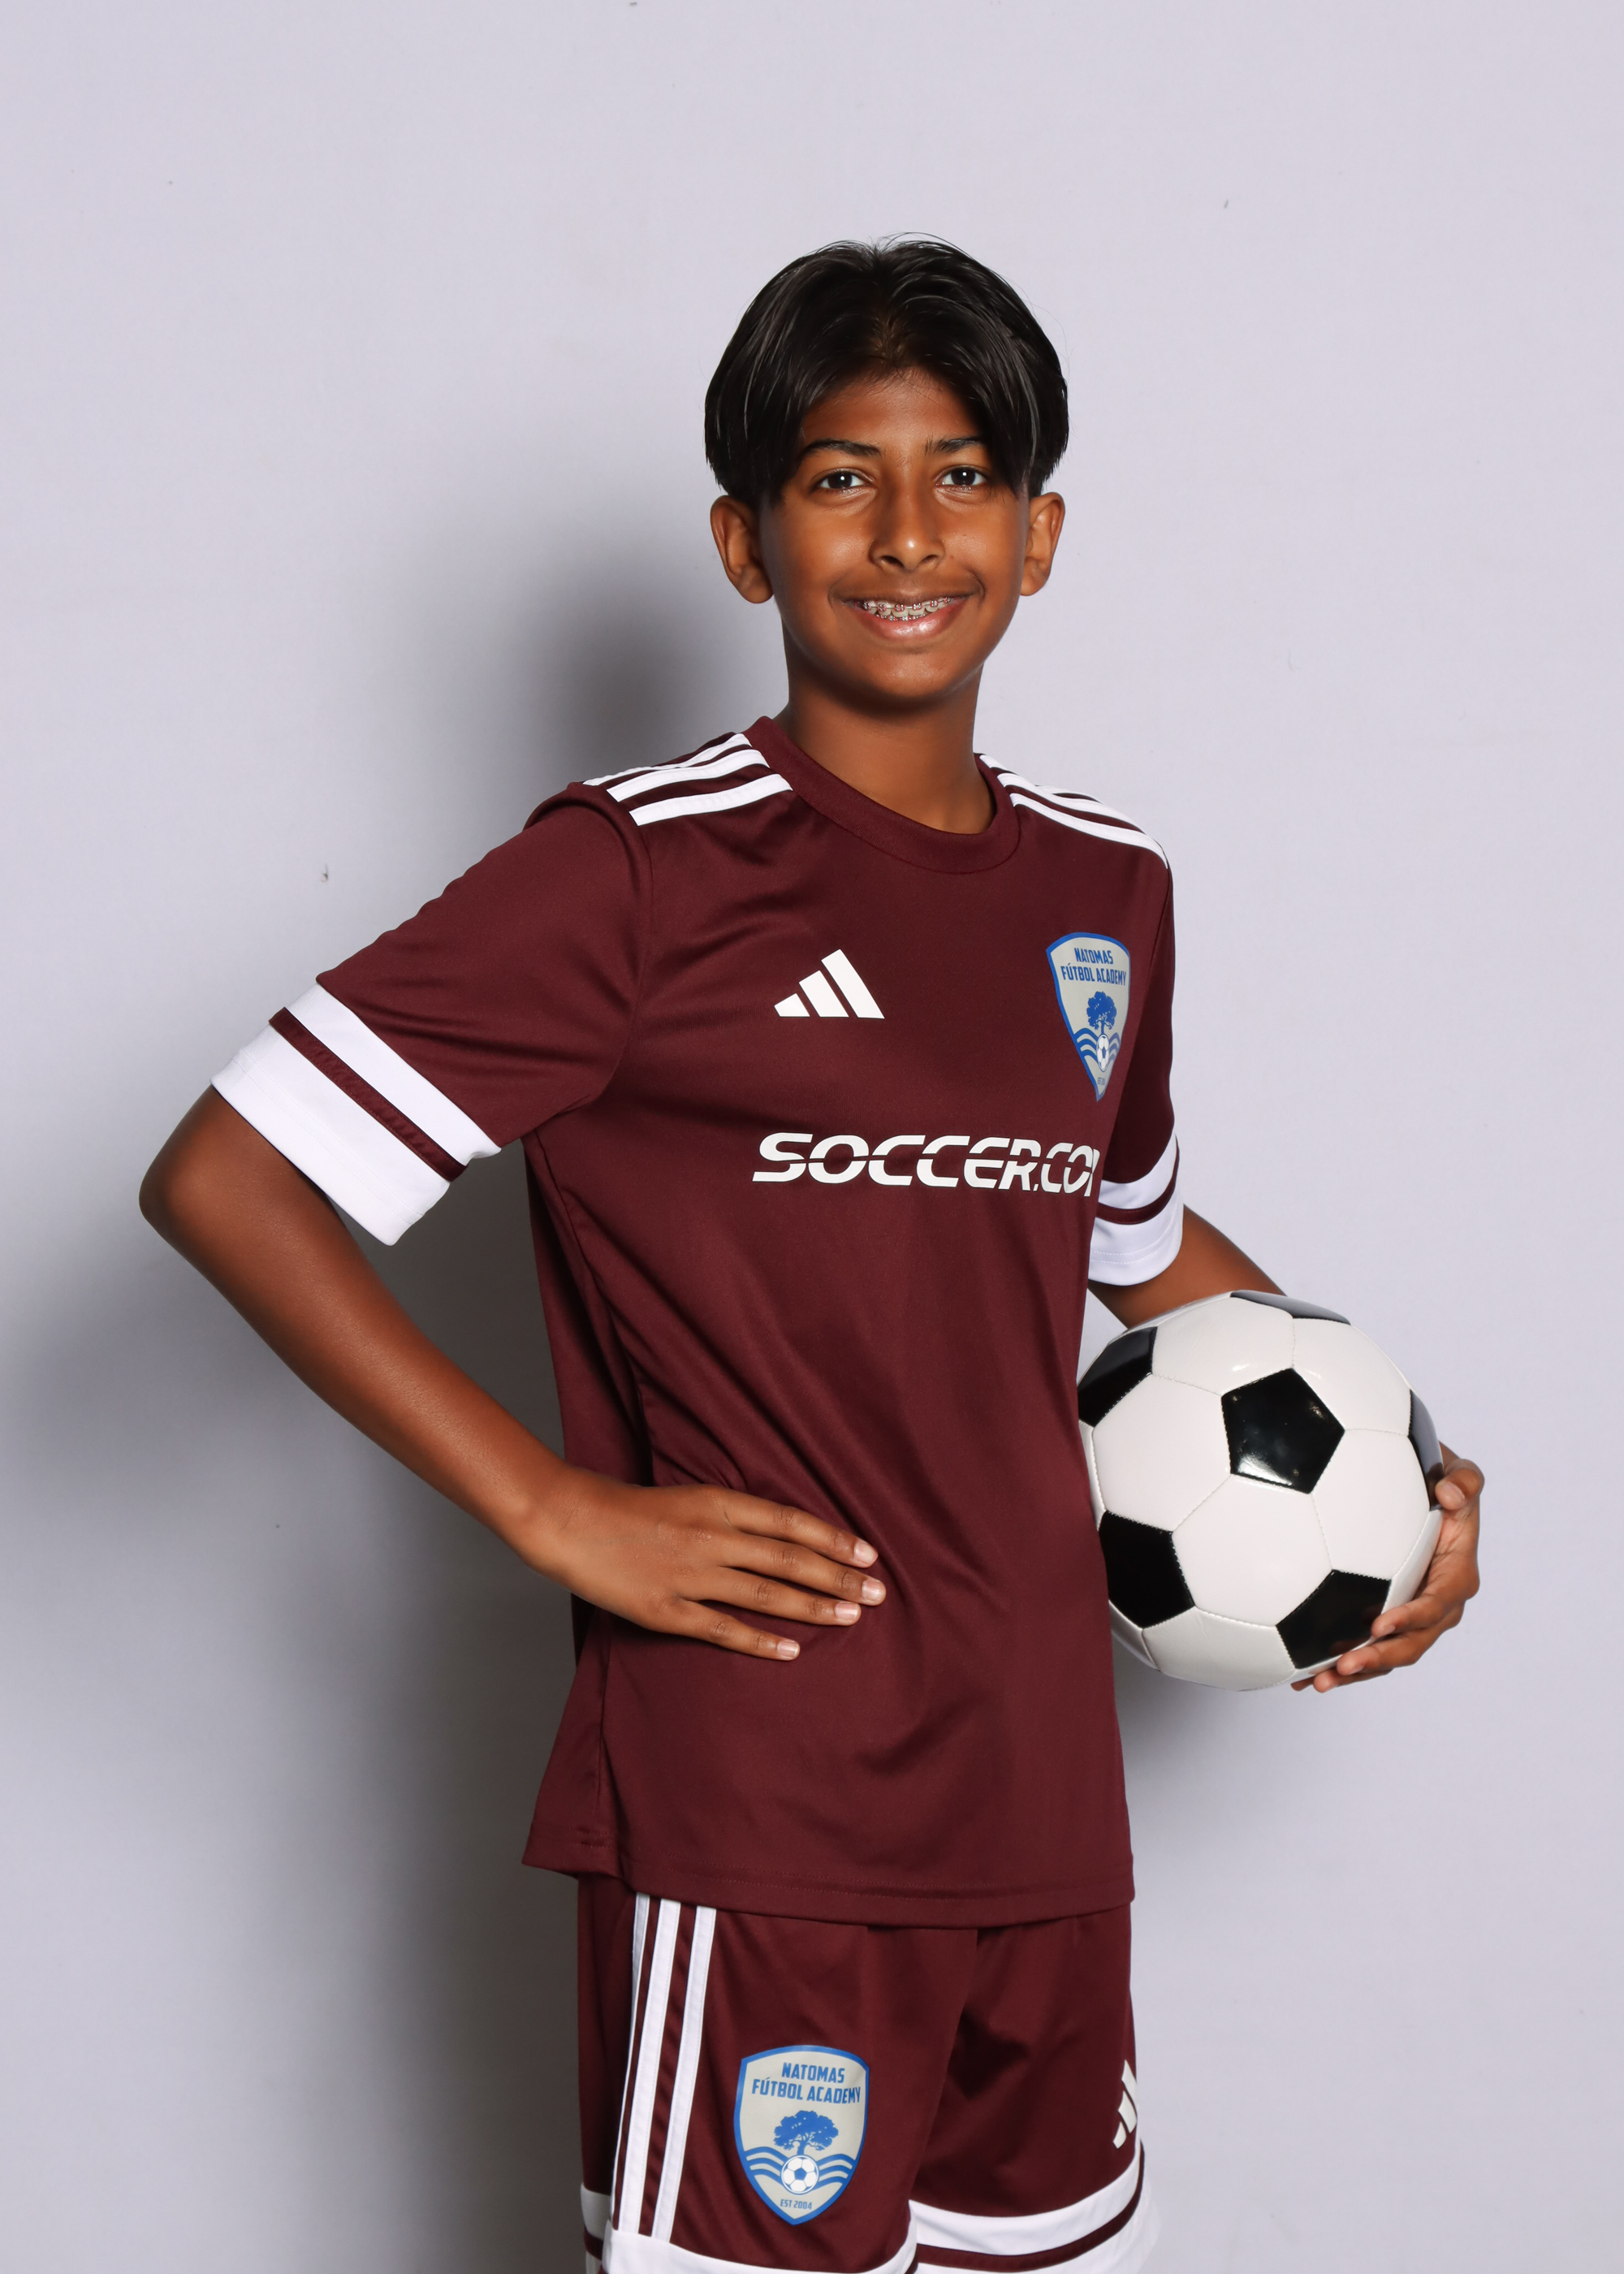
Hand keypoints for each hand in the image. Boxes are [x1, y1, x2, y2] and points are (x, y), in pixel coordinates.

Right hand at [523, 1469, 885, 1660]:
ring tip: (851, 1616)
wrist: (569, 1521)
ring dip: (814, 1606)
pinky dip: (761, 1641)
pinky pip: (723, 1629)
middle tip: (879, 1592)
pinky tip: (793, 1649)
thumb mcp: (689, 1496)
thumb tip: (783, 1532)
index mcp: (717, 1503)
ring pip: (766, 1593)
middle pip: (790, 1559)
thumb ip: (733, 1514)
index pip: (791, 1522)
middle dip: (839, 1576)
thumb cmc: (629, 1506)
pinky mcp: (667, 1609)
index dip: (834, 1538)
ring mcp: (690, 1575)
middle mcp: (711, 1537)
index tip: (868, 1552)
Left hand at [1293, 1444, 1481, 1692]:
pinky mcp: (1388, 1619)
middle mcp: (1438, 1605)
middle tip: (1343, 1666)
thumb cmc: (1441, 1481)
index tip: (1378, 1625)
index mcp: (1456, 1576)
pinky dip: (1339, 1664)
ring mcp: (1412, 1617)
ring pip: (1387, 1655)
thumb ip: (1465, 1480)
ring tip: (1317, 1682)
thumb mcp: (1460, 1473)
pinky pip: (1368, 1648)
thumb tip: (1450, 1495)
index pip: (1435, 1605)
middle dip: (1379, 1659)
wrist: (1425, 1493)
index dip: (1410, 1618)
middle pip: (1412, 1643)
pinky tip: (1301, 1675)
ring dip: (1355, 1673)